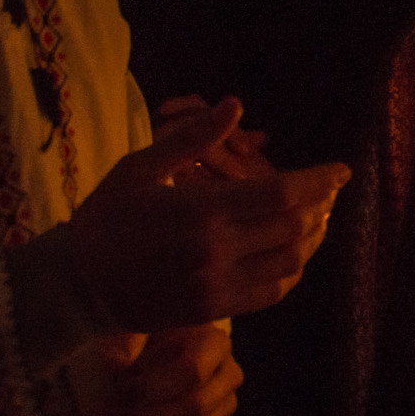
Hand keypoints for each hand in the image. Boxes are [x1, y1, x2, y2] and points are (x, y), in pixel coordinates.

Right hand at [29, 97, 349, 332]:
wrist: (72, 285)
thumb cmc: (105, 219)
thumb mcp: (140, 168)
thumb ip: (192, 138)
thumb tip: (235, 105)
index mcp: (200, 210)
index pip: (280, 194)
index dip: (319, 181)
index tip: (342, 171)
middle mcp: (215, 249)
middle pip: (293, 228)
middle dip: (319, 208)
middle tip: (326, 193)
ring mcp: (217, 284)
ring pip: (290, 263)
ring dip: (310, 240)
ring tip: (313, 221)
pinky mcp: (213, 310)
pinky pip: (271, 292)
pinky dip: (291, 272)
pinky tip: (291, 254)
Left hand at [71, 325, 241, 415]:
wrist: (163, 357)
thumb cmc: (148, 340)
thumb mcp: (134, 331)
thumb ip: (123, 344)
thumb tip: (114, 366)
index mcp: (214, 344)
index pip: (193, 372)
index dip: (152, 387)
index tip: (118, 391)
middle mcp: (228, 377)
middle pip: (194, 409)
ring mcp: (224, 410)